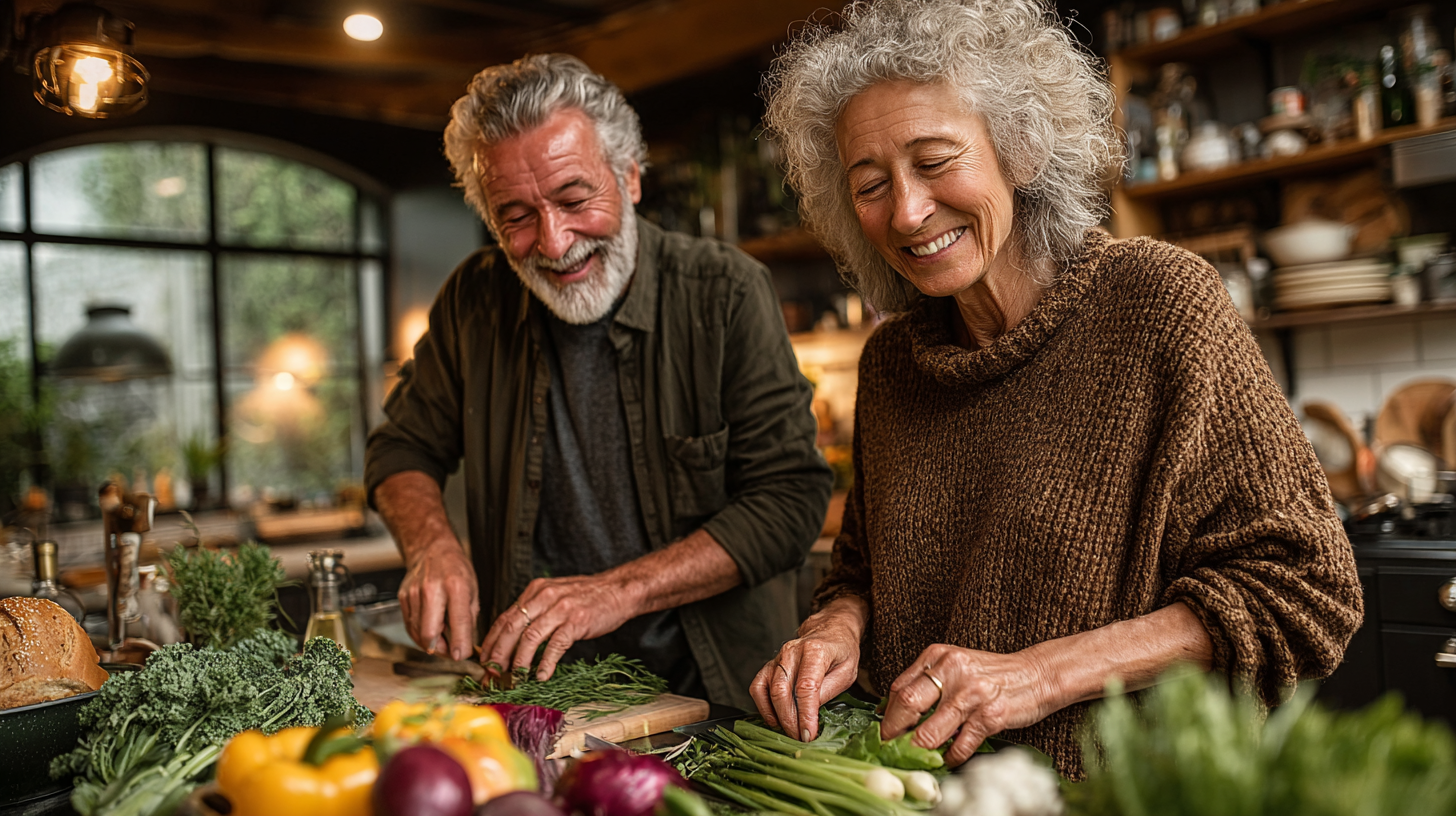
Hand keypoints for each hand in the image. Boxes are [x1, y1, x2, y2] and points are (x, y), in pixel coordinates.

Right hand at [397, 541, 478, 660]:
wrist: (432, 549)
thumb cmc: (456, 569)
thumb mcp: (473, 590)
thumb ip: (468, 619)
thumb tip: (465, 647)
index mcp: (456, 586)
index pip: (458, 623)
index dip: (460, 645)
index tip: (462, 656)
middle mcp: (432, 590)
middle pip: (430, 633)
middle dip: (441, 650)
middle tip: (451, 652)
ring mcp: (414, 594)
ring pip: (417, 633)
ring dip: (431, 644)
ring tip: (443, 640)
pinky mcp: (403, 598)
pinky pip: (410, 626)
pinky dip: (420, 634)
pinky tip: (431, 631)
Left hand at [479, 574, 639, 680]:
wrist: (619, 590)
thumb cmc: (587, 597)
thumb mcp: (554, 596)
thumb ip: (534, 611)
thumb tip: (512, 638)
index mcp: (535, 591)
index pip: (504, 617)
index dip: (491, 642)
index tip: (484, 661)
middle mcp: (544, 596)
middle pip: (511, 628)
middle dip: (498, 654)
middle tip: (492, 674)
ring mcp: (560, 608)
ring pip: (530, 638)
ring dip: (519, 662)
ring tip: (515, 678)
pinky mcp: (577, 621)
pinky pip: (555, 646)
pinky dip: (545, 663)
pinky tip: (541, 675)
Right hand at [750, 597, 864, 741]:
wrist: (831, 629)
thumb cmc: (841, 651)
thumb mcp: (847, 671)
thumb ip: (828, 690)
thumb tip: (810, 713)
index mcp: (815, 650)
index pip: (806, 687)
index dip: (806, 714)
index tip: (808, 734)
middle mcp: (792, 651)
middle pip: (783, 691)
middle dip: (790, 720)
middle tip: (800, 738)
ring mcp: (778, 658)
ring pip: (768, 690)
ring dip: (777, 716)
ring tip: (789, 732)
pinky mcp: (770, 665)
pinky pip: (758, 687)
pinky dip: (762, 706)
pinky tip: (774, 719)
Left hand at [882, 644, 1055, 766]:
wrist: (1036, 675)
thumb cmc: (992, 674)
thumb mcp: (955, 664)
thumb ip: (927, 681)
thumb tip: (891, 709)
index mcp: (938, 655)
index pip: (900, 687)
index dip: (887, 714)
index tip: (883, 730)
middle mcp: (952, 670)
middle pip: (907, 705)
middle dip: (894, 732)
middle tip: (891, 747)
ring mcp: (971, 693)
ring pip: (929, 731)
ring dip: (919, 750)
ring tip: (917, 756)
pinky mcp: (989, 716)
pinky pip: (959, 746)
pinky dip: (950, 757)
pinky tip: (949, 757)